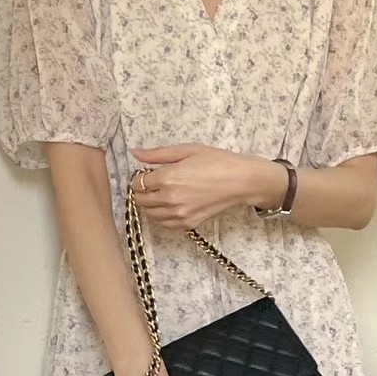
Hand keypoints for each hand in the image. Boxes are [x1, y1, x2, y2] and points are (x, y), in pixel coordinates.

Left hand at [131, 145, 287, 229]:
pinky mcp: (189, 224)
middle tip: (152, 184)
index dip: (138, 178)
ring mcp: (179, 214)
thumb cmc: (218, 162)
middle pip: (141, 201)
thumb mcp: (187, 150)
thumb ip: (158, 154)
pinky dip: (162, 217)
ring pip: (151, 215)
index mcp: (167, 178)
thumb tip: (135, 152)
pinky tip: (169, 206)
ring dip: (150, 205)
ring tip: (161, 194)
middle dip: (142, 192)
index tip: (147, 174)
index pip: (138, 184)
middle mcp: (170, 199)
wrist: (241, 181)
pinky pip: (165, 225)